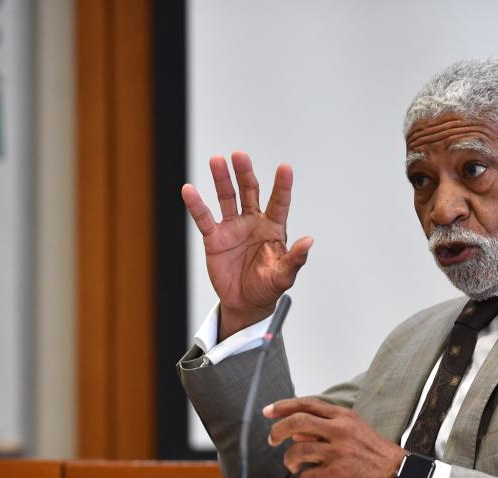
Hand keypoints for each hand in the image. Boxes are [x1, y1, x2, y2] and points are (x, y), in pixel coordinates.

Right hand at [181, 152, 312, 338]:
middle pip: (250, 192)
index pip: (279, 203)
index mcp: (273, 229)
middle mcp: (253, 222)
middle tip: (240, 155)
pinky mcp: (215, 238)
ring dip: (222, 180)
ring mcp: (233, 228)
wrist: (245, 303)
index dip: (282, 186)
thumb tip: (309, 242)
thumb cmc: (268, 287)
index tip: (285, 168)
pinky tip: (189, 190)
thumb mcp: (284, 277)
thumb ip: (295, 259)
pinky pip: (204, 219)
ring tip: (217, 160)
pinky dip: (197, 205)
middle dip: (245, 174)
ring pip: (227, 198)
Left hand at [264, 397, 406, 477]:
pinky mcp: (339, 473)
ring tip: (292, 466)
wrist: (398, 474)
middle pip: (297, 422)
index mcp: (343, 417)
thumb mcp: (353, 431)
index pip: (307, 404)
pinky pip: (308, 476)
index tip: (268, 411)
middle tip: (272, 440)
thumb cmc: (374, 453)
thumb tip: (296, 432)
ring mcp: (339, 452)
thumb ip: (325, 429)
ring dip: (289, 460)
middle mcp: (339, 430)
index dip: (283, 406)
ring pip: (298, 450)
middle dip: (277, 430)